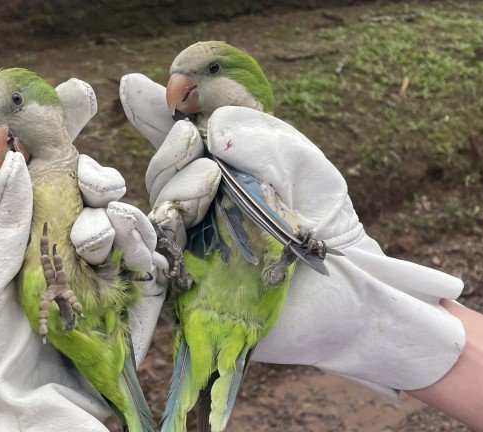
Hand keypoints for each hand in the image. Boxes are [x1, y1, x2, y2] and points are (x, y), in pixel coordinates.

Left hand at [0, 152, 152, 431]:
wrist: (32, 416)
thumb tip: (13, 161)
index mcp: (20, 232)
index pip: (40, 169)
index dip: (57, 130)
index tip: (76, 93)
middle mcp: (63, 241)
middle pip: (88, 186)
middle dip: (93, 173)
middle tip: (94, 181)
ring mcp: (103, 265)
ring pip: (122, 213)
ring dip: (115, 209)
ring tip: (102, 227)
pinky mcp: (135, 291)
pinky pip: (148, 252)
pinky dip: (143, 238)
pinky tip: (129, 238)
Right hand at [119, 74, 464, 394]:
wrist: (350, 284)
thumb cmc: (325, 220)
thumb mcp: (295, 161)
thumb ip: (253, 136)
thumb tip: (209, 121)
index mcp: (219, 173)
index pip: (177, 142)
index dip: (151, 114)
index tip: (132, 87)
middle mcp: (198, 210)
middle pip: (161, 178)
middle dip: (171, 154)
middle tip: (197, 142)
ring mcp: (192, 251)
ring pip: (157, 217)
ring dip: (172, 189)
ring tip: (207, 177)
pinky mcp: (189, 293)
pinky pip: (156, 265)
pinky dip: (153, 239)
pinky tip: (172, 218)